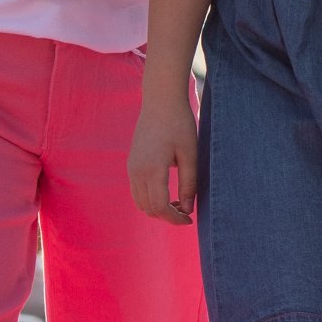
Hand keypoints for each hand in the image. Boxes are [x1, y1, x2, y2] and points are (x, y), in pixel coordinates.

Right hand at [128, 96, 198, 222]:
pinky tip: (167, 192)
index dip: (175, 218)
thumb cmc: (179, 124)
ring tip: (178, 202)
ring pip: (140, 202)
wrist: (160, 101)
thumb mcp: (190, 154)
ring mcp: (131, 167)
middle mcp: (137, 170)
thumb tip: (188, 208)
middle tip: (186, 212)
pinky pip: (137, 191)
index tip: (189, 219)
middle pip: (148, 208)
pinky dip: (150, 198)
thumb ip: (189, 183)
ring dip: (157, 208)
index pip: (159, 206)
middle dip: (167, 216)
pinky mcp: (131, 163)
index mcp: (152, 168)